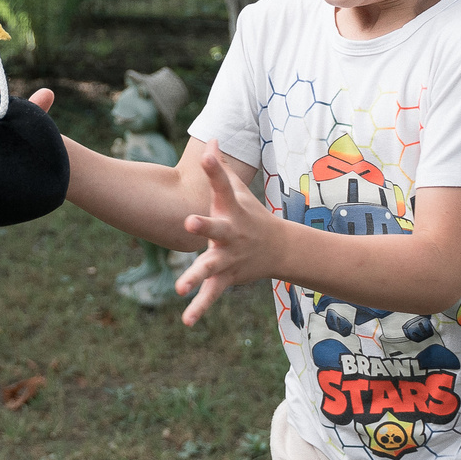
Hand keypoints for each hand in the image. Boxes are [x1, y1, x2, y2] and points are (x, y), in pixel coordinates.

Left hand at [173, 145, 280, 325]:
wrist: (281, 249)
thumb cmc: (252, 216)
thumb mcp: (238, 192)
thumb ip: (219, 168)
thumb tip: (210, 138)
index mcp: (232, 210)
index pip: (222, 185)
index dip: (214, 168)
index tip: (206, 153)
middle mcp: (231, 233)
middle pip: (216, 228)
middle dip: (203, 225)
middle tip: (188, 221)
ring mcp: (229, 257)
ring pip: (210, 267)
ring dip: (195, 276)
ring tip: (179, 287)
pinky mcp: (227, 277)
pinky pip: (211, 294)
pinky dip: (199, 308)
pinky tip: (186, 321)